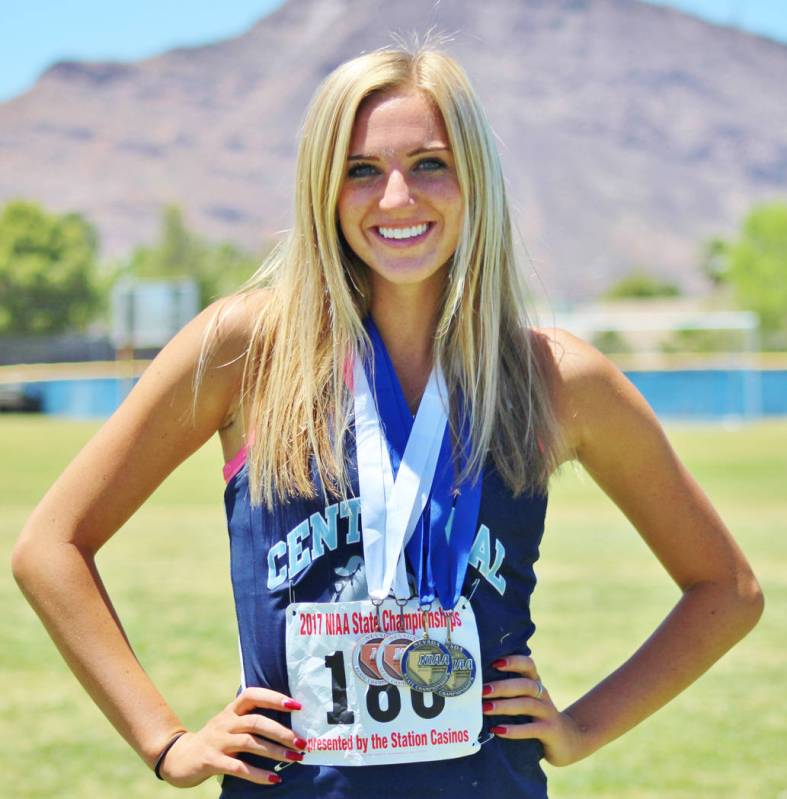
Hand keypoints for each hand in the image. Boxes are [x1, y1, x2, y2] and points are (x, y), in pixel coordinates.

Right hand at [158, 687, 306, 786]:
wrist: (179, 758)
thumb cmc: (215, 740)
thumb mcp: (230, 725)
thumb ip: (251, 720)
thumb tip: (288, 724)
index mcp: (232, 710)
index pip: (253, 695)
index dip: (274, 698)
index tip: (297, 706)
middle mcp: (225, 722)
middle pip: (256, 721)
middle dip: (281, 731)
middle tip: (301, 742)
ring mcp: (217, 741)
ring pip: (249, 742)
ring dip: (274, 751)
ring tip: (294, 758)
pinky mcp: (211, 761)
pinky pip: (238, 767)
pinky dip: (258, 774)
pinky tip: (274, 779)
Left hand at [482, 655, 587, 766]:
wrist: (568, 740)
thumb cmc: (537, 717)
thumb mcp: (526, 700)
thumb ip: (510, 691)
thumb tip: (476, 685)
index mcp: (535, 683)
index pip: (528, 664)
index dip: (513, 661)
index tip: (494, 663)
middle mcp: (543, 694)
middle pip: (524, 685)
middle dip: (502, 686)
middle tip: (482, 690)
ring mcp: (548, 712)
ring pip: (527, 704)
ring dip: (504, 706)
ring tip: (485, 709)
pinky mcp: (550, 731)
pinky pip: (532, 729)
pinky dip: (514, 730)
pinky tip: (498, 730)